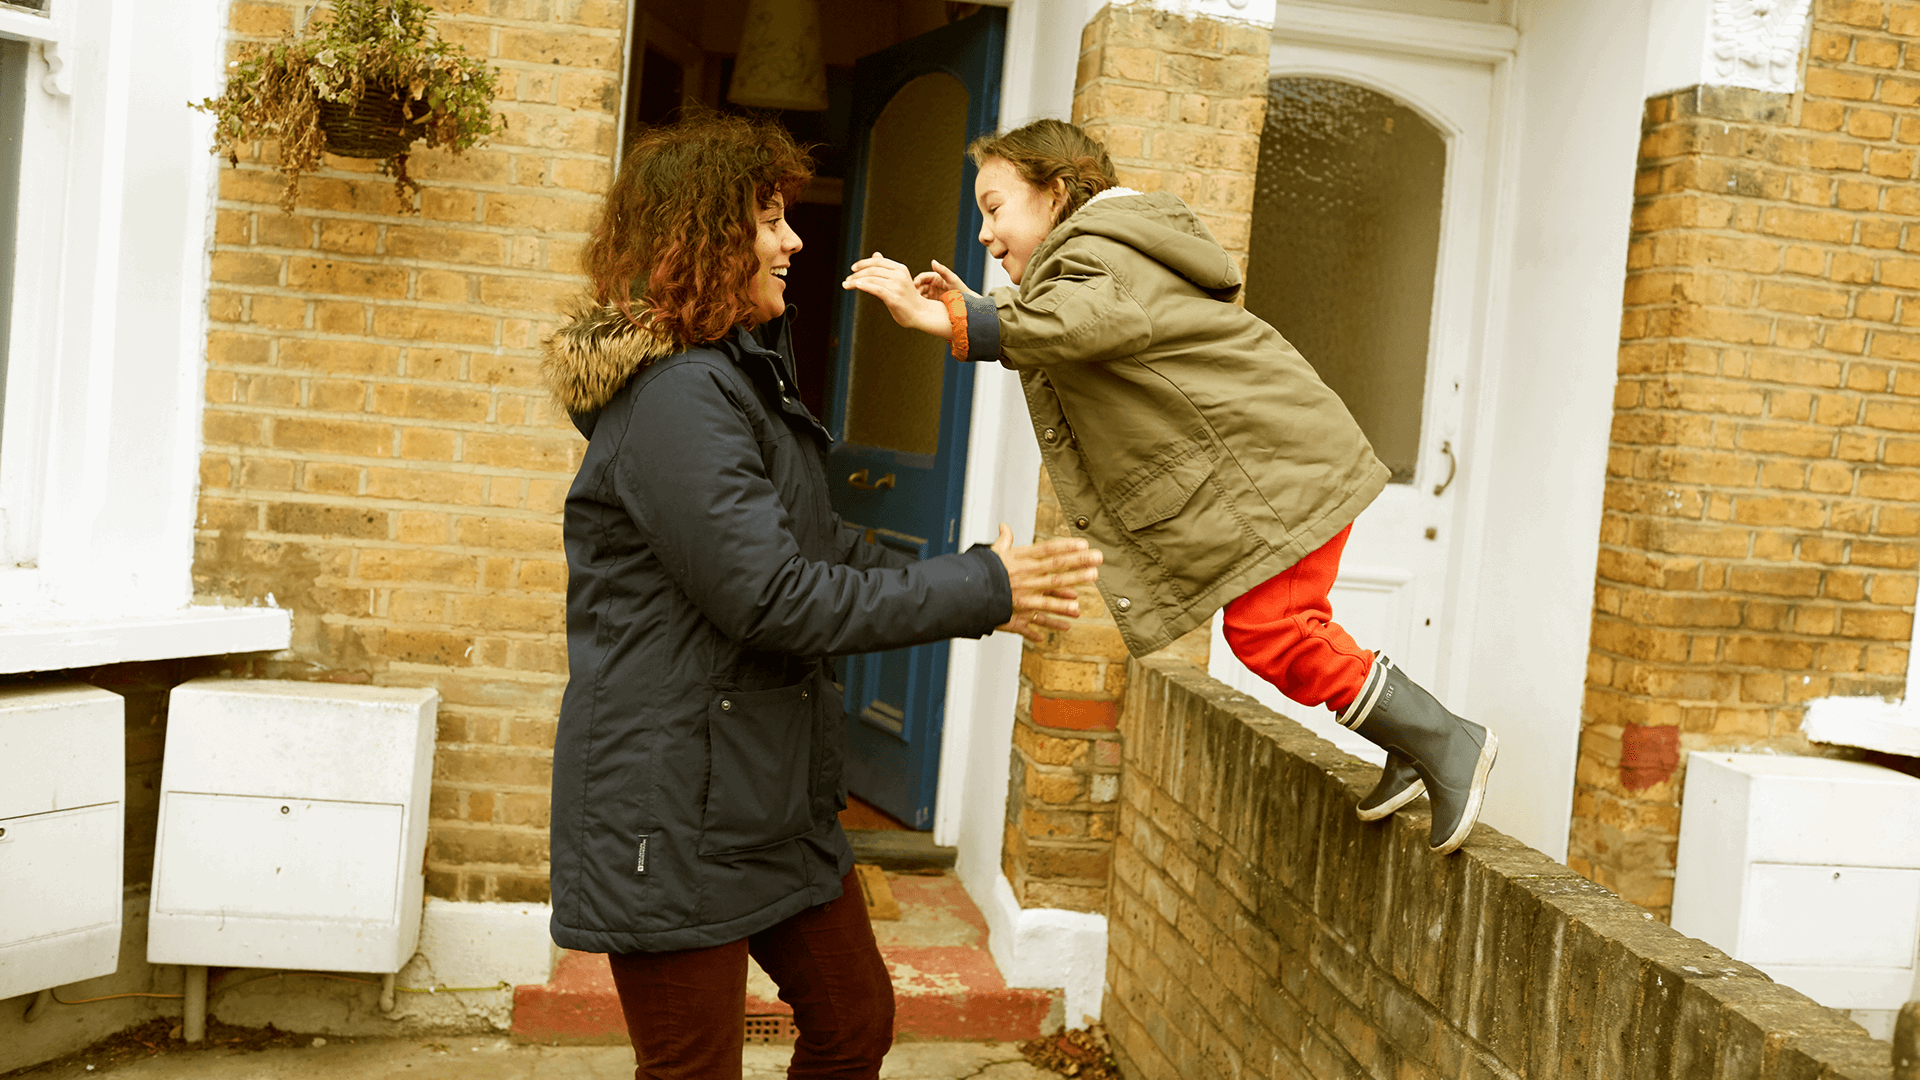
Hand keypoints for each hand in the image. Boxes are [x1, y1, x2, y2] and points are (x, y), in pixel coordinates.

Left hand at [843, 252, 952, 339]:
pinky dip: (864, 286)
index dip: (864, 263)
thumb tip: (875, 254)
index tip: (853, 268)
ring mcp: (897, 287)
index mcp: (900, 269)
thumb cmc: (907, 297)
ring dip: (856, 281)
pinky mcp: (894, 298)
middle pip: (873, 270)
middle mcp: (899, 276)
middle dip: (857, 274)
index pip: (878, 261)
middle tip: (847, 279)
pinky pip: (876, 289)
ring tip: (846, 284)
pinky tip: (856, 286)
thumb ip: (886, 267)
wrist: (920, 313)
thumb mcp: (898, 279)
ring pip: (872, 279)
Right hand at [912, 259, 977, 301]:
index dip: (917, 280)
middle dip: (914, 290)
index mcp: (935, 277)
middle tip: (911, 295)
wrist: (966, 304)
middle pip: (919, 287)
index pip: (922, 277)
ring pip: (920, 295)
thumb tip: (933, 261)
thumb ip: (942, 270)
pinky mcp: (932, 304)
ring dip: (916, 298)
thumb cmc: (961, 289)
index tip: (914, 284)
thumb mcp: (952, 278)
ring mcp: (932, 295)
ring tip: (913, 302)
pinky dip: (920, 305)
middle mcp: (932, 286)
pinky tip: (918, 307)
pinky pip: (924, 303)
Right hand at [988, 523, 1102, 642]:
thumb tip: (1005, 527)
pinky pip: (1041, 614)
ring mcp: (1024, 593)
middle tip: (1098, 558)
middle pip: (1056, 566)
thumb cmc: (981, 573)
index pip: (1047, 549)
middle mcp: (1025, 574)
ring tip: (1092, 579)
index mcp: (1020, 559)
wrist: (967, 593)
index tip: (1083, 543)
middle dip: (1078, 562)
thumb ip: (1003, 541)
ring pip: (1053, 588)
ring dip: (1074, 584)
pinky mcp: (1020, 609)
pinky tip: (1071, 618)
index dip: (1066, 546)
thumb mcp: (993, 553)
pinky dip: (1055, 616)